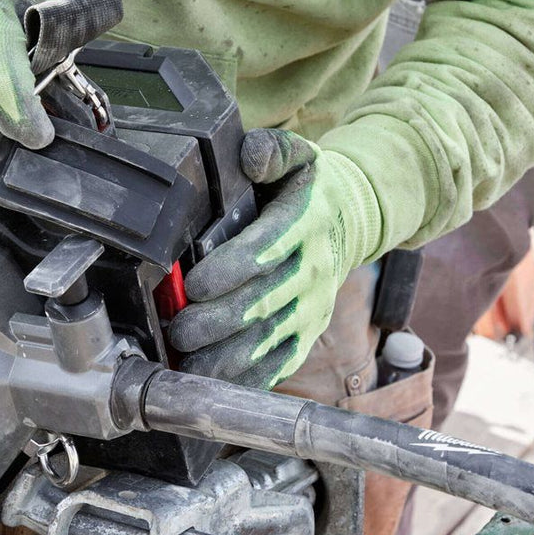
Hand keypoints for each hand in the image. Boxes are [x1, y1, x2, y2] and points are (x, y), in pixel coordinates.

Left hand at [169, 129, 380, 387]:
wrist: (354, 220)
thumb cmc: (310, 190)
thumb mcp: (299, 156)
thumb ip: (273, 151)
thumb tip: (251, 156)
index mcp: (304, 225)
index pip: (264, 252)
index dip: (227, 272)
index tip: (194, 286)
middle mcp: (311, 271)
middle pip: (261, 304)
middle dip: (215, 324)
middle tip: (179, 331)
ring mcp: (312, 308)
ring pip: (267, 341)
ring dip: (225, 359)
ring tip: (188, 365)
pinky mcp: (308, 334)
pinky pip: (279, 363)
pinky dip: (248, 379)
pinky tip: (215, 384)